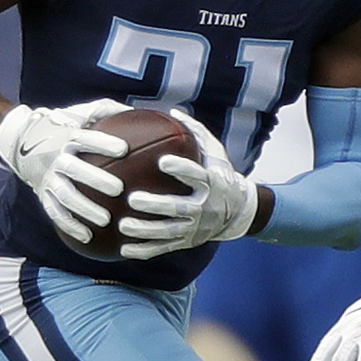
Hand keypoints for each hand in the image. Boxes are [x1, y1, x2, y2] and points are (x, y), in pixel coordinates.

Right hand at [0, 100, 131, 245]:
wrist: (21, 142)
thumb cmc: (62, 127)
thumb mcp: (79, 113)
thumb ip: (105, 110)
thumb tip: (135, 110)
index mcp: (67, 137)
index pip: (86, 139)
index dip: (103, 143)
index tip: (124, 149)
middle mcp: (56, 158)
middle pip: (75, 169)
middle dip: (96, 179)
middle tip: (119, 189)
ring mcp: (49, 179)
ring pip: (65, 195)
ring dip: (85, 208)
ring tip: (106, 219)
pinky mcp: (43, 195)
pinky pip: (55, 213)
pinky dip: (70, 225)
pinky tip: (88, 236)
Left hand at [117, 110, 258, 259]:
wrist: (238, 211)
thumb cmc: (221, 174)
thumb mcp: (216, 152)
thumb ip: (195, 132)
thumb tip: (173, 110)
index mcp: (212, 183)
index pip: (197, 176)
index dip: (181, 169)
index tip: (163, 161)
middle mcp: (204, 208)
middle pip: (178, 208)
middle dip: (155, 205)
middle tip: (132, 199)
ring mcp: (195, 228)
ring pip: (168, 232)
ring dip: (145, 230)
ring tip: (122, 225)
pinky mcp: (187, 242)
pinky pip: (163, 248)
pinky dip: (144, 250)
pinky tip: (124, 249)